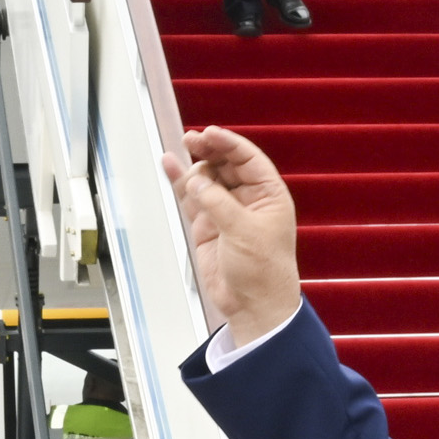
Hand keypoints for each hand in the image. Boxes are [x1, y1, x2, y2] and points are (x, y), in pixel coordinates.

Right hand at [163, 124, 302, 346]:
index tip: (210, 134)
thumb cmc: (264, 271)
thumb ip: (217, 202)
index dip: (228, 143)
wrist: (252, 304)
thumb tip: (195, 179)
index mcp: (268, 194)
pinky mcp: (207, 224)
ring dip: (195, 167)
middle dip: (209, 150)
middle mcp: (247, 198)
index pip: (247, 158)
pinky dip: (180, 181)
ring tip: (185, 163)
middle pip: (225, 163)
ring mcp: (225, 210)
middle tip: (191, 140)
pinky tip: (170, 164)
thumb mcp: (243, 231)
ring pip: (206, 178)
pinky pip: (191, 196)